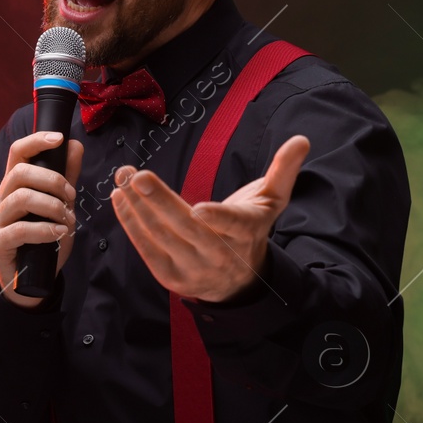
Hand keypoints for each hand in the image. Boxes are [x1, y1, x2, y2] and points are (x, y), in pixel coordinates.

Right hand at [0, 130, 83, 307]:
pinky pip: (20, 229)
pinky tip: (60, 233)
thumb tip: (75, 145)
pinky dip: (45, 229)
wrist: (33, 282)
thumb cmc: (45, 243)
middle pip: (20, 173)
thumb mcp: (61, 207)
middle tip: (71, 196)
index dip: (36, 141)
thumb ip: (66, 179)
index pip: (17, 154)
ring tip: (67, 219)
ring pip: (21, 198)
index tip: (59, 138)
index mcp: (13, 187)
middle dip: (53, 180)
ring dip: (52, 205)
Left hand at [110, 135, 309, 303]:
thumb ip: (283, 170)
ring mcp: (195, 269)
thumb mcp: (271, 201)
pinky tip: (121, 200)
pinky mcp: (172, 278)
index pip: (233, 225)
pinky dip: (132, 225)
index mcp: (247, 232)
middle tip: (137, 176)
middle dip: (160, 202)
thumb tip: (301, 140)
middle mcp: (220, 255)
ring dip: (139, 208)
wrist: (238, 282)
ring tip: (122, 179)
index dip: (217, 218)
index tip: (198, 208)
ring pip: (163, 238)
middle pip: (187, 229)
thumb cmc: (251, 229)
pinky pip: (148, 250)